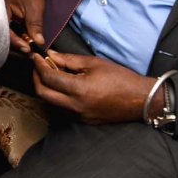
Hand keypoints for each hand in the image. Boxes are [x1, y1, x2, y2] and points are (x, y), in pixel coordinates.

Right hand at [3, 0, 47, 54]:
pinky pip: (9, 29)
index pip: (5, 32)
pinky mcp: (6, 17)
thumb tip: (38, 42)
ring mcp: (1, 15)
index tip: (28, 49)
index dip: (17, 43)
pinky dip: (17, 35)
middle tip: (29, 50)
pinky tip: (25, 38)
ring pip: (7, 33)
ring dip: (18, 40)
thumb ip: (35, 26)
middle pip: (4, 36)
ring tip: (29, 45)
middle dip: (17, 44)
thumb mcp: (34, 7)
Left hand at [31, 52, 154, 124]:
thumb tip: (50, 55)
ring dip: (46, 88)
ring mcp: (79, 116)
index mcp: (79, 90)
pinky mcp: (83, 121)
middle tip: (39, 65)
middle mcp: (76, 106)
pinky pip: (62, 108)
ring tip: (52, 73)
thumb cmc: (120, 78)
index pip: (48, 78)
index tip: (36, 56)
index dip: (39, 65)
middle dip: (36, 78)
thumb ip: (68, 60)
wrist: (140, 100)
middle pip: (43, 93)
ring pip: (50, 103)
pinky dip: (57, 96)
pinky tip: (63, 85)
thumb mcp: (94, 64)